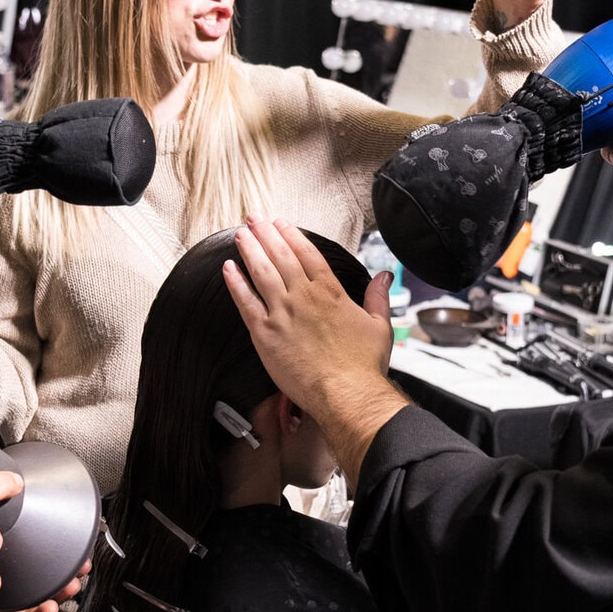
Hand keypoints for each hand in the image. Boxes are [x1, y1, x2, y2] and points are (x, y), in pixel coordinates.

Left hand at [224, 218, 407, 483]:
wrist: (345, 393)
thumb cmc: (362, 366)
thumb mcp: (379, 326)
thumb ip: (377, 298)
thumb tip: (384, 278)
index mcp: (330, 292)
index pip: (307, 253)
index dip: (292, 235)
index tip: (281, 223)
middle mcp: (303, 296)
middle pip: (281, 256)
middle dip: (266, 233)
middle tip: (254, 218)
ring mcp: (282, 313)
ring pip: (261, 272)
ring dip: (250, 250)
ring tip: (240, 234)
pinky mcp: (265, 333)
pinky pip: (245, 302)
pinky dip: (236, 283)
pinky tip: (228, 268)